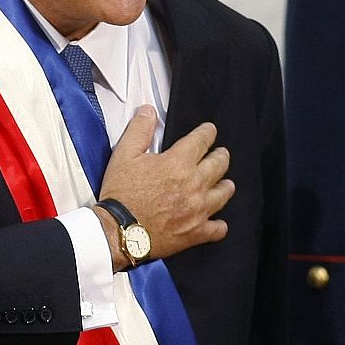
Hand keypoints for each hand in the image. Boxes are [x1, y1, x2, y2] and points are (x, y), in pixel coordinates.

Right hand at [95, 106, 234, 270]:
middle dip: (221, 155)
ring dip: (225, 186)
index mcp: (178, 163)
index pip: (202, 140)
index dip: (207, 132)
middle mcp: (194, 184)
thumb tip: (148, 112)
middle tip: (220, 154)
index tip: (209, 131)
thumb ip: (139, 130)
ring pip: (223, 194)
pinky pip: (218, 228)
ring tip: (225, 183)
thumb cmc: (122, 195)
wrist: (119, 230)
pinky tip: (218, 222)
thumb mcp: (124, 155)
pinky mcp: (195, 232)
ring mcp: (198, 209)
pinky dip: (219, 224)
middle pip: (219, 164)